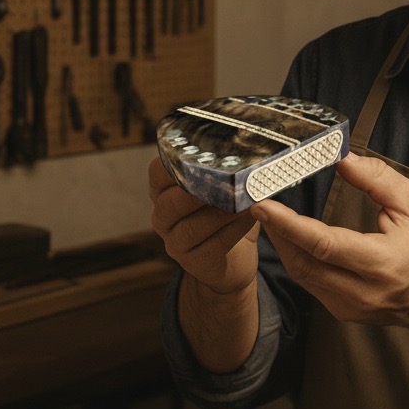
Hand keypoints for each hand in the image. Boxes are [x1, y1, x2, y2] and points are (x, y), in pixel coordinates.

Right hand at [148, 157, 259, 294]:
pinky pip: (212, 246)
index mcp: (164, 192)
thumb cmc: (228, 212)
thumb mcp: (223, 187)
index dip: (176, 164)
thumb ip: (224, 169)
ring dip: (221, 212)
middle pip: (169, 203)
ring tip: (245, 201)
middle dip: (197, 191)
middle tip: (225, 181)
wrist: (236, 257)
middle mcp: (163, 217)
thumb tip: (246, 146)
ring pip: (192, 227)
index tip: (203, 158)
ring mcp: (175, 243)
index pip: (157, 173)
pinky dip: (233, 230)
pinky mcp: (194, 262)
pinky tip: (250, 218)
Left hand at [249, 153, 408, 328]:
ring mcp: (350, 307)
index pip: (324, 244)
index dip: (289, 224)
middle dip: (276, 231)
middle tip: (257, 203)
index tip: (262, 204)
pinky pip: (310, 283)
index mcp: (382, 264)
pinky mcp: (342, 312)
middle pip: (303, 262)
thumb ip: (378, 179)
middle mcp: (363, 292)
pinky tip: (290, 238)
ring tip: (269, 216)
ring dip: (282, 244)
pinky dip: (297, 258)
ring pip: (301, 275)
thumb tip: (342, 159)